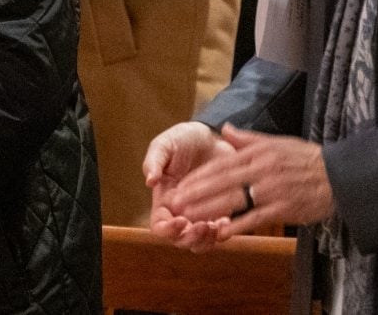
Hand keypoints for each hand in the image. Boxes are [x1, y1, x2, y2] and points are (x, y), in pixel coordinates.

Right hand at [143, 120, 237, 250]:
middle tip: (204, 226)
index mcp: (163, 199)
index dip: (168, 230)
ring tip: (216, 226)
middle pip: (181, 240)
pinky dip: (224, 232)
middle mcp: (180, 212)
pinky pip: (221, 233)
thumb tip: (149, 180)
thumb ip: (154, 161)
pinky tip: (228, 221)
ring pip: (200, 242)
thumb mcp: (164, 145)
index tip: (181, 220)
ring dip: (207, 240)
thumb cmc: (182, 139)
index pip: (159, 225)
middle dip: (191, 238)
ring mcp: (201, 214)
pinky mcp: (220, 211)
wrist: (210, 136)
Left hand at [167, 124, 333, 239]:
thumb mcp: (276, 142)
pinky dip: (238, 225)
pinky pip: (256, 218)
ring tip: (189, 216)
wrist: (338, 176)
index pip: (221, 165)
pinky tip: (221, 231)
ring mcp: (271, 190)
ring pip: (234, 200)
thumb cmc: (306, 159)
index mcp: (257, 154)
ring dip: (209, 209)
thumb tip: (226, 129)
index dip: (198, 177)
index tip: (180, 186)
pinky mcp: (283, 209)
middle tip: (175, 203)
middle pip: (221, 182)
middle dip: (195, 193)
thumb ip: (247, 139)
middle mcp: (261, 170)